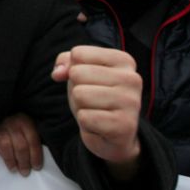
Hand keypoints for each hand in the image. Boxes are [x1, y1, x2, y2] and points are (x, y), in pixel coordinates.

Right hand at [0, 113, 42, 175]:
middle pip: (20, 145)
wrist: (0, 112)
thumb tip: (37, 159)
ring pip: (5, 143)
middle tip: (24, 172)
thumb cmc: (18, 126)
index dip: (35, 156)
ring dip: (10, 159)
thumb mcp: (30, 127)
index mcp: (26, 122)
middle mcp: (13, 122)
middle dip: (23, 161)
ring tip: (13, 168)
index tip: (36, 167)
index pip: (32, 141)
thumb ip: (32, 140)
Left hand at [52, 46, 141, 179]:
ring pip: (79, 95)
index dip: (73, 69)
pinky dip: (85, 123)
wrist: (113, 135)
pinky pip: (84, 117)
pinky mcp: (124, 125)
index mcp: (123, 61)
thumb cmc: (96, 97)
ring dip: (80, 106)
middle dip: (77, 89)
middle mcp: (132, 78)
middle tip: (92, 100)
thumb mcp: (79, 73)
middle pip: (77, 73)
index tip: (88, 81)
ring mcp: (131, 102)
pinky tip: (99, 125)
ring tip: (95, 111)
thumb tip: (58, 73)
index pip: (78, 53)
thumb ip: (65, 62)